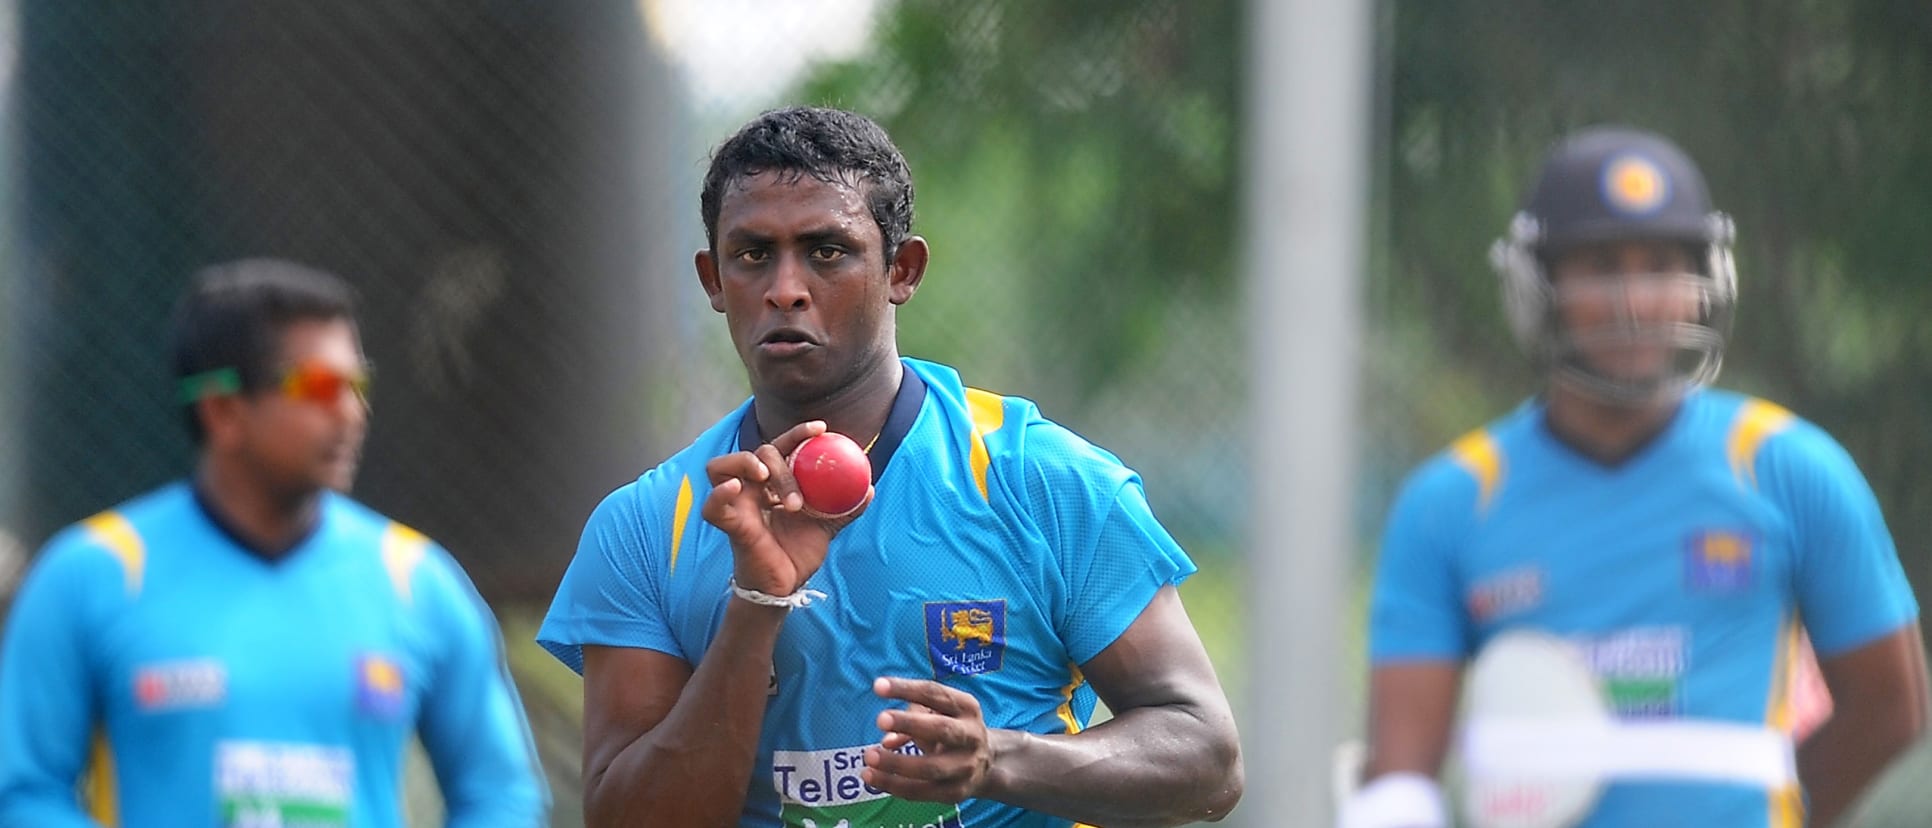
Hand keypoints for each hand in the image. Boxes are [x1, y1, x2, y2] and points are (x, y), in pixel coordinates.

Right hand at [701, 420, 873, 596]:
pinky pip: (712, 505)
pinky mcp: (728, 524)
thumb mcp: (826, 526)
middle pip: (759, 454)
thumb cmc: (798, 552)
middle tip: (798, 497)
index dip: (798, 433)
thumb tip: (869, 488)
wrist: (785, 586)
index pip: (781, 447)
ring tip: (765, 476)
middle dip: (781, 467)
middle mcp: (752, 487)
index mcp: (773, 483)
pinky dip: (719, 494)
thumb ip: (845, 507)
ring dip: (745, 463)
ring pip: (721, 466)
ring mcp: (736, 504)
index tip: (821, 428)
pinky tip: (734, 488)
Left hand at [862, 677, 993, 802]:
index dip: (907, 689)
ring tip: (868, 757)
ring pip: (931, 768)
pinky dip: (895, 785)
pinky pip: (922, 792)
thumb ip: (913, 715)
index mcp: (966, 707)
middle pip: (942, 729)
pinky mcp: (956, 792)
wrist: (985, 763)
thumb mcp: (940, 712)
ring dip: (897, 763)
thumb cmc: (950, 728)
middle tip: (879, 719)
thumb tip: (887, 738)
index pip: (936, 693)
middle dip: (910, 724)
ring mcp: (966, 767)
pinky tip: (873, 778)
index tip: (877, 686)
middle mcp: (971, 735)